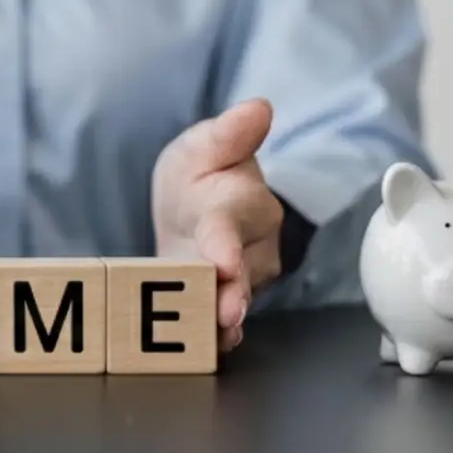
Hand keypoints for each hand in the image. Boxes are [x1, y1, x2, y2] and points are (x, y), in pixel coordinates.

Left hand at [150, 98, 286, 353]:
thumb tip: (257, 107)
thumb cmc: (202, 177)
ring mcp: (243, 276)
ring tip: (217, 332)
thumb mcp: (205, 146)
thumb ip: (228, 132)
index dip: (227, 243)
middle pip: (243, 271)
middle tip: (224, 312)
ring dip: (224, 317)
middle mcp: (250, 243)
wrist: (195, 210)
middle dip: (233, 293)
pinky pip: (227, 321)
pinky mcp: (228, 300)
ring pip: (238, 298)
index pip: (233, 221)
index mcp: (236, 202)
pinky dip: (219, 336)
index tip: (221, 261)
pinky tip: (212, 345)